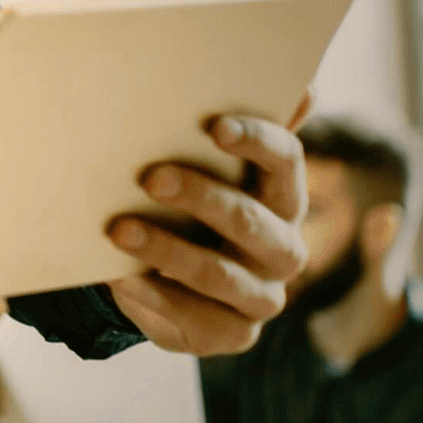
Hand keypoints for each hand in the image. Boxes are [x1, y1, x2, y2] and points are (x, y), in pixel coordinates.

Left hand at [108, 101, 308, 355]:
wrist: (171, 274)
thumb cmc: (190, 203)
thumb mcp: (209, 168)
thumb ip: (243, 130)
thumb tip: (304, 88)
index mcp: (284, 195)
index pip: (286, 161)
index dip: (256, 141)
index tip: (213, 125)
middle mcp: (283, 248)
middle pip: (251, 220)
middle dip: (201, 197)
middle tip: (150, 177)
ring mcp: (262, 296)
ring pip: (221, 275)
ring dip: (168, 251)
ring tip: (118, 231)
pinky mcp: (232, 334)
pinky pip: (196, 320)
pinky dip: (154, 299)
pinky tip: (119, 278)